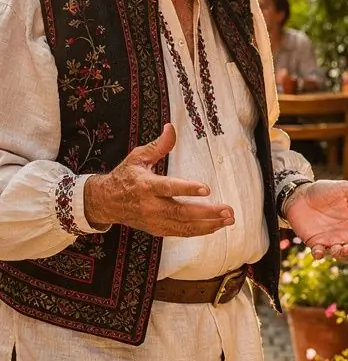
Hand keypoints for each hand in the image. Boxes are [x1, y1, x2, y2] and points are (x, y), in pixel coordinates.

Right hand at [83, 123, 234, 237]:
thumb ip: (158, 146)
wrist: (106, 202)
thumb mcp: (138, 157)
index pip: (169, 188)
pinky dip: (200, 231)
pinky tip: (216, 226)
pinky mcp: (157, 230)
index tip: (206, 188)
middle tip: (228, 210)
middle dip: (207, 212)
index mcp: (145, 186)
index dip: (187, 189)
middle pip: (182, 212)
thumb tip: (171, 127)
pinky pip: (181, 233)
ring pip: (185, 226)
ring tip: (229, 219)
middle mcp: (151, 206)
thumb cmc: (125, 176)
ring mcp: (154, 221)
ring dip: (209, 224)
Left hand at [284, 180, 347, 269]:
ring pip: (341, 254)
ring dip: (343, 253)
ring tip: (344, 248)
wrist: (299, 195)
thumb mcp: (343, 189)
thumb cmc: (323, 191)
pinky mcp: (315, 243)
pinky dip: (320, 254)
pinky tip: (320, 252)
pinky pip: (320, 253)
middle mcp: (345, 235)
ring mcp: (331, 241)